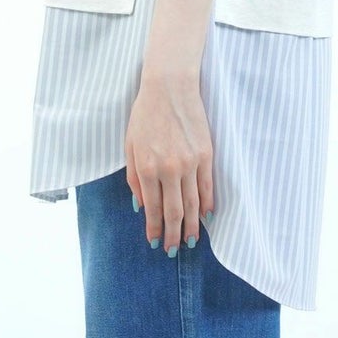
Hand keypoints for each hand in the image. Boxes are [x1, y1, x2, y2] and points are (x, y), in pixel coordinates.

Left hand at [124, 69, 214, 255]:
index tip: (154, 242)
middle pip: (175, 212)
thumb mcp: (129, 144)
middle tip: (174, 250)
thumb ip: (133, 177)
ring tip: (191, 241)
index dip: (154, 228)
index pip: (152, 208)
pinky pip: (207, 186)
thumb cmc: (145, 114)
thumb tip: (140, 205)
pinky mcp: (206, 154)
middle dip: (174, 235)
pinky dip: (207, 204)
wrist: (170, 86)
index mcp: (147, 168)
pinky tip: (206, 216)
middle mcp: (170, 169)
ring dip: (192, 226)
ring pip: (193, 204)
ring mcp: (190, 162)